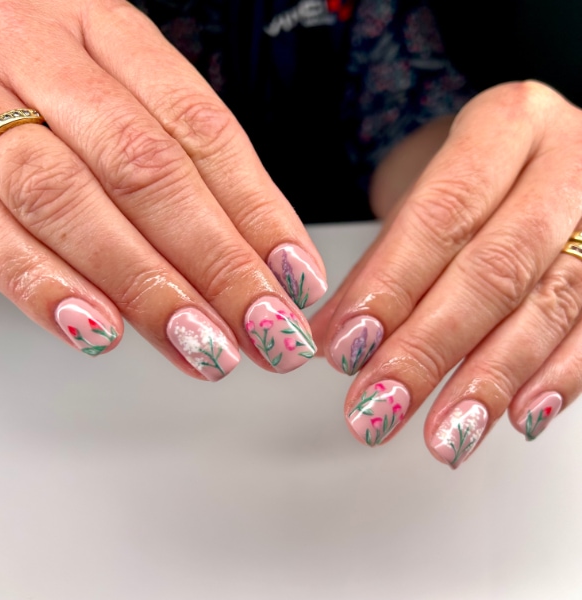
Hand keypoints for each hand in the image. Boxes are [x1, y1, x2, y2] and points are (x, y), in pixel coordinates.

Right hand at [0, 0, 326, 379]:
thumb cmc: (55, 82)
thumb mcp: (125, 91)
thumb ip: (187, 163)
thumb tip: (264, 259)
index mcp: (109, 34)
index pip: (201, 129)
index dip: (257, 211)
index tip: (297, 278)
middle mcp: (45, 59)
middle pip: (144, 168)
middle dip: (215, 262)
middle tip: (265, 329)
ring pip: (67, 199)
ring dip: (145, 286)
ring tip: (203, 345)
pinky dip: (46, 287)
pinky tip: (101, 332)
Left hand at [312, 80, 581, 466]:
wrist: (539, 161)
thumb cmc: (475, 180)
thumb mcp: (420, 195)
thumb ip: (381, 265)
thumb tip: (337, 340)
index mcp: (508, 124)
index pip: (442, 213)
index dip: (392, 286)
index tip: (349, 346)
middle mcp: (570, 160)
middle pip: (495, 267)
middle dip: (430, 348)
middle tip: (380, 403)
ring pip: (551, 305)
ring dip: (489, 379)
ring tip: (443, 432)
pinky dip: (555, 378)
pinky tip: (513, 414)